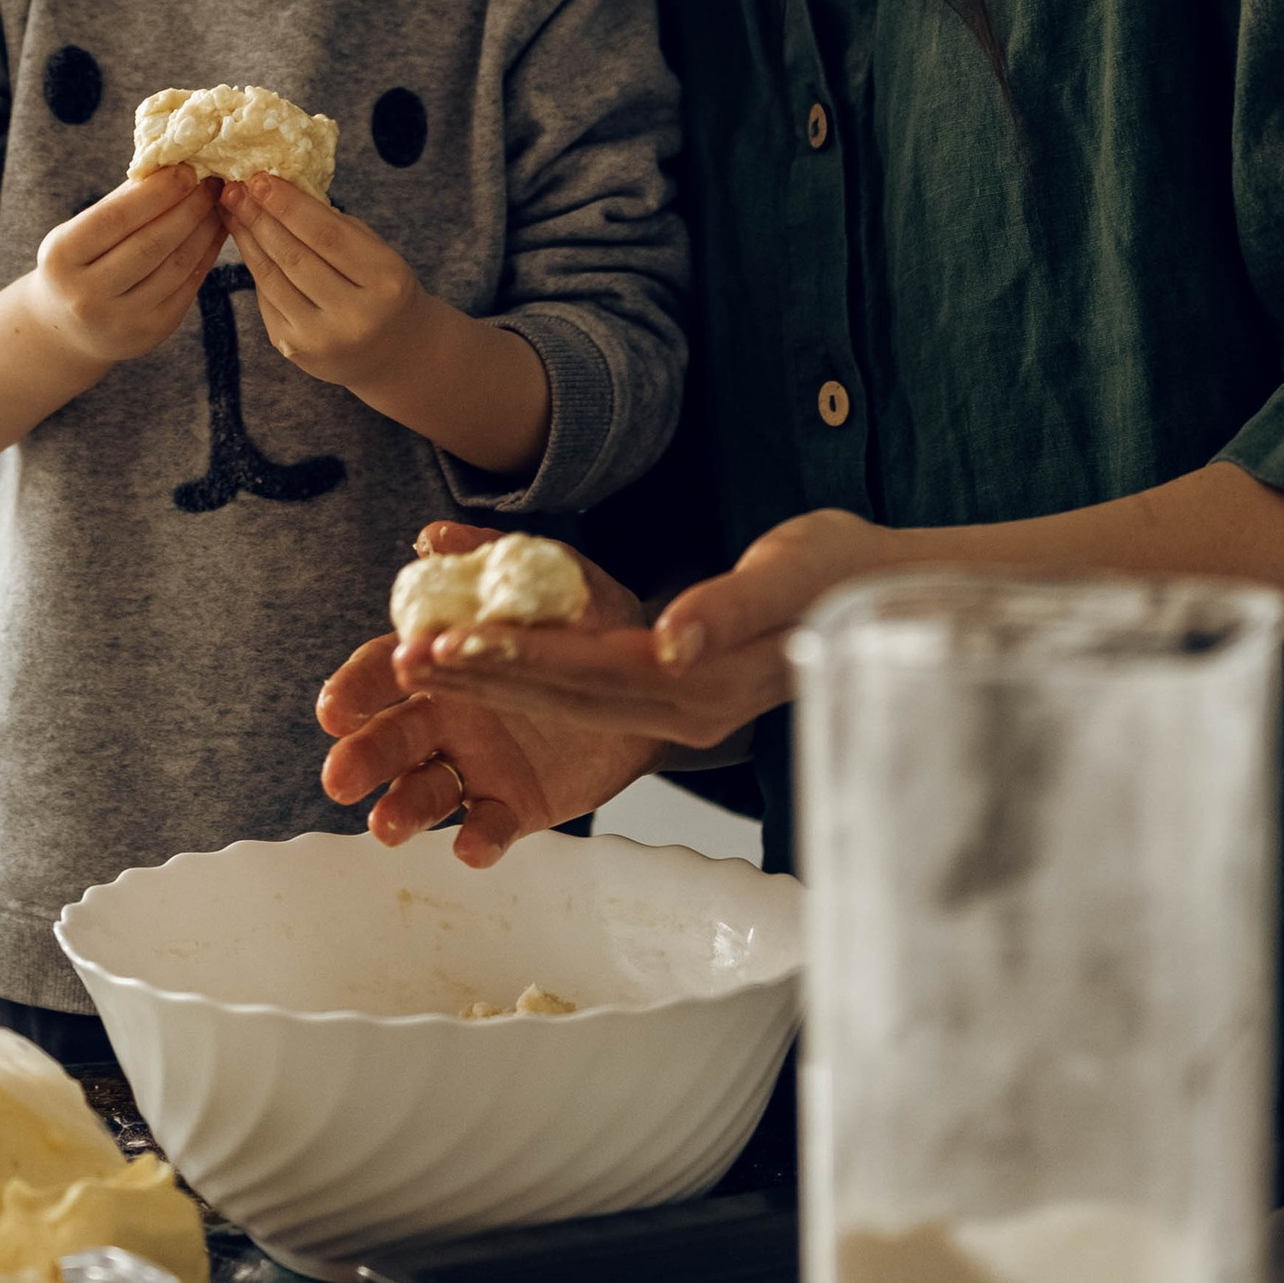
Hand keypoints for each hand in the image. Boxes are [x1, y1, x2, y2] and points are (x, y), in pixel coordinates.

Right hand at [25, 169, 224, 375]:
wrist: (68, 328)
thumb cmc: (77, 265)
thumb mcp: (78, 233)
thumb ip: (118, 205)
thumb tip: (168, 167)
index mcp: (61, 258)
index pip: (114, 219)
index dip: (155, 193)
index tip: (186, 169)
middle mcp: (86, 295)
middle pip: (151, 243)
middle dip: (188, 208)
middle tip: (211, 182)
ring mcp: (120, 320)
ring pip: (175, 265)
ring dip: (203, 230)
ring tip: (217, 204)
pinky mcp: (150, 332)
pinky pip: (186, 286)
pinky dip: (205, 255)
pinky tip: (214, 232)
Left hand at [223, 173, 426, 387]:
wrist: (393, 353)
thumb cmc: (383, 289)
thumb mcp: (377, 253)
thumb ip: (334, 225)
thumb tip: (278, 189)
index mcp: (386, 281)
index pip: (328, 236)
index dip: (289, 206)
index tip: (261, 179)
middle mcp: (355, 316)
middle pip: (295, 256)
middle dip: (260, 217)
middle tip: (235, 188)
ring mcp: (321, 338)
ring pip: (273, 278)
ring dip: (248, 238)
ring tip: (231, 209)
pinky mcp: (294, 350)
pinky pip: (267, 298)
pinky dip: (255, 265)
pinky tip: (246, 240)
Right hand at [317, 530, 655, 866]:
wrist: (653, 678)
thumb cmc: (585, 619)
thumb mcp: (547, 577)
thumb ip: (491, 556)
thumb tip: (434, 538)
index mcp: (442, 660)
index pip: (384, 671)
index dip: (355, 690)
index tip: (334, 710)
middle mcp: (445, 716)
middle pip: (390, 739)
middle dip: (361, 758)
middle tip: (339, 778)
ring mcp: (475, 764)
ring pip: (425, 791)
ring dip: (402, 808)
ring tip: (386, 826)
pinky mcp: (512, 803)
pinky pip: (488, 826)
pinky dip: (477, 840)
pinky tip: (471, 847)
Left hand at [407, 506, 907, 753]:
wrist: (881, 597)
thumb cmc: (841, 574)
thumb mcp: (794, 575)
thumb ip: (731, 610)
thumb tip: (674, 641)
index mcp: (705, 685)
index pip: (590, 675)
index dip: (516, 661)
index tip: (448, 648)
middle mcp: (683, 708)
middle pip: (563, 698)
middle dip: (480, 680)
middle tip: (402, 662)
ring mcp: (678, 708)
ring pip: (567, 703)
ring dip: (493, 681)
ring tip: (421, 664)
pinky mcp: (673, 693)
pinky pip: (588, 693)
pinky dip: (530, 676)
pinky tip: (481, 660)